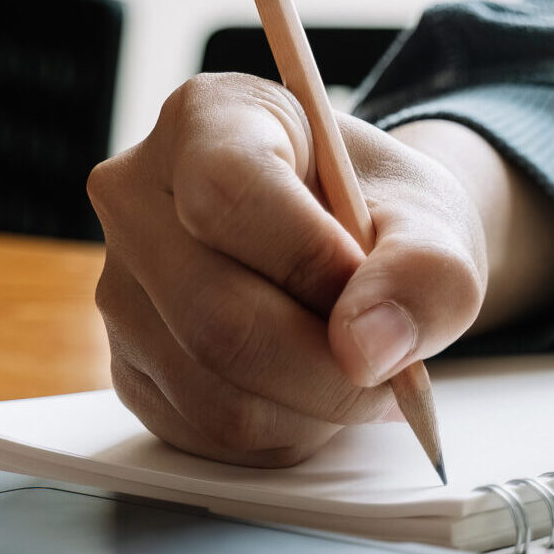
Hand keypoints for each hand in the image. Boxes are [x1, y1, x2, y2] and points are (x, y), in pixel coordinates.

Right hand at [88, 74, 486, 466]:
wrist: (360, 253)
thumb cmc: (384, 219)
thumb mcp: (433, 223)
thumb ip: (424, 273)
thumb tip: (369, 349)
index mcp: (207, 120)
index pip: (229, 194)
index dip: (309, 262)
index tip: (371, 296)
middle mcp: (137, 198)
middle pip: (217, 317)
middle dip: (330, 369)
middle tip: (395, 374)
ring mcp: (120, 287)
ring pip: (213, 391)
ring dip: (313, 409)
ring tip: (356, 373)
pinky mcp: (129, 367)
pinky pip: (206, 431)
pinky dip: (283, 433)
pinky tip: (312, 393)